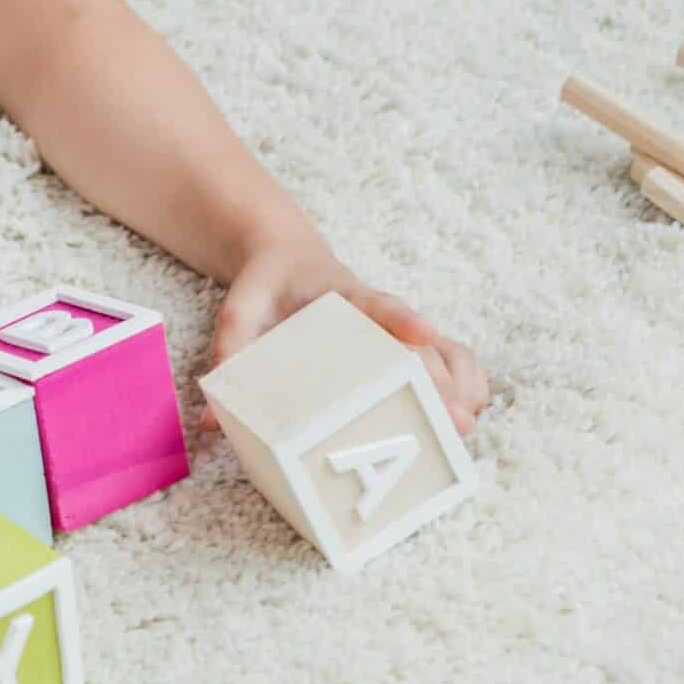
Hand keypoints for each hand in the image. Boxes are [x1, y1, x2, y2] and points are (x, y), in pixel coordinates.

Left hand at [210, 237, 488, 437]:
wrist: (288, 256)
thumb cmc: (268, 285)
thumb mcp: (240, 307)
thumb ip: (231, 351)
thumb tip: (213, 419)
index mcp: (340, 295)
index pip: (376, 302)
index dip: (401, 318)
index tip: (425, 333)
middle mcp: (379, 313)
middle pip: (421, 346)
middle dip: (441, 382)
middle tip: (456, 421)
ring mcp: (397, 329)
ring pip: (447, 351)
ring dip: (462, 387)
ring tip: (465, 427)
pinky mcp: (406, 344)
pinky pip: (451, 359)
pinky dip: (467, 383)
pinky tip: (470, 413)